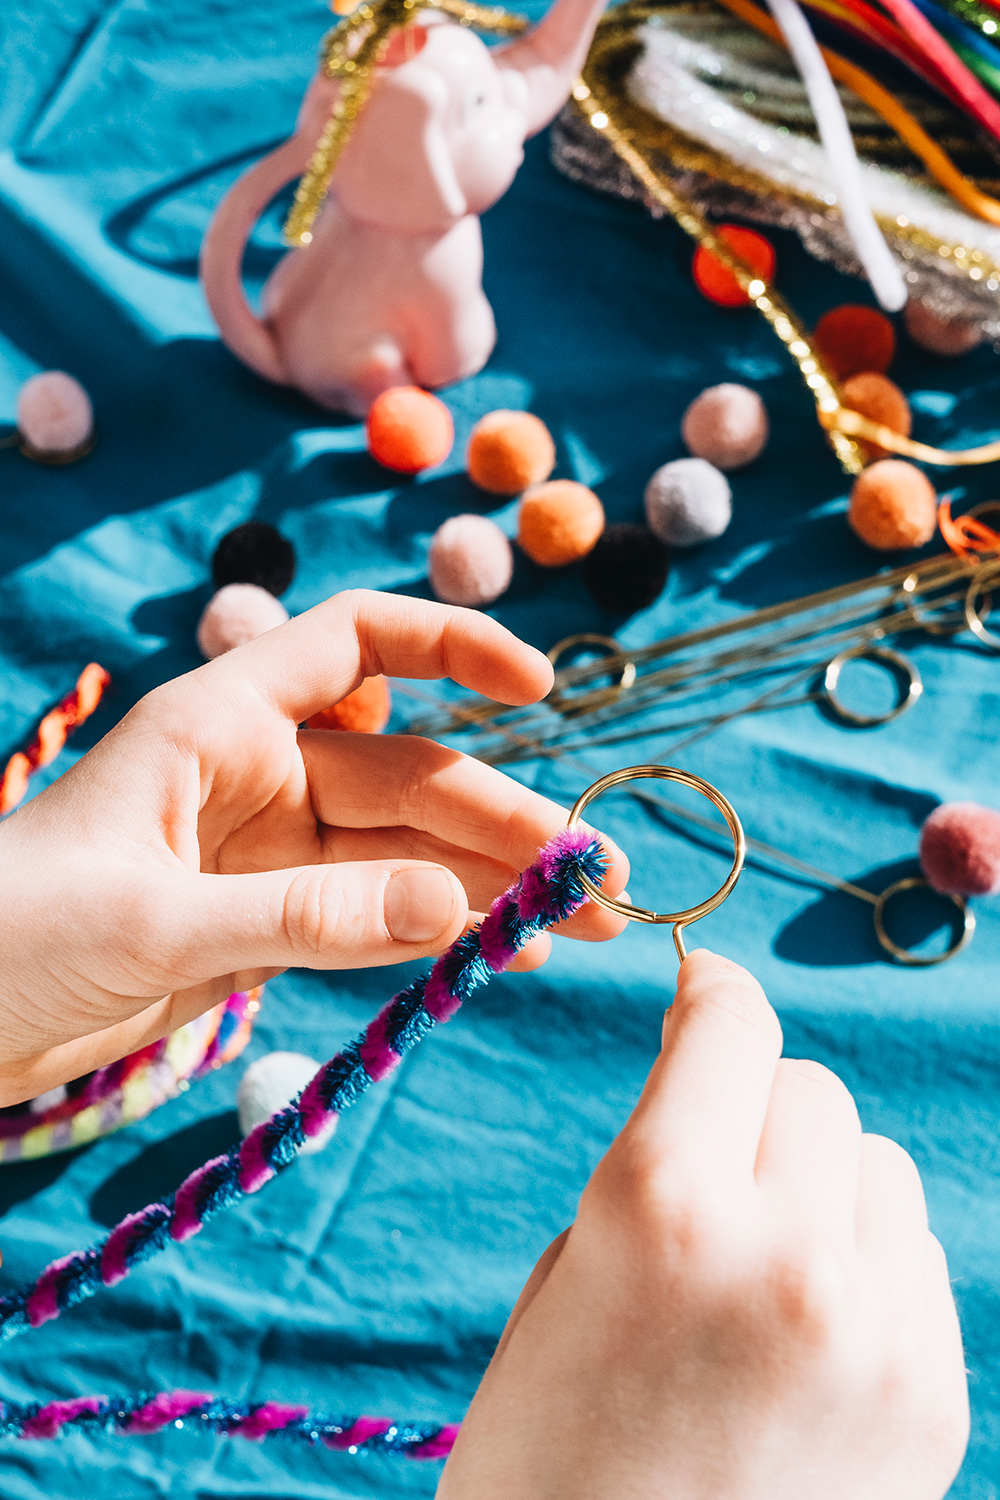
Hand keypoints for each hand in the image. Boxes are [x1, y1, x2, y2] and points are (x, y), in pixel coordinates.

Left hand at [0, 591, 627, 1103]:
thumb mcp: (157, 922)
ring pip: (403, 854)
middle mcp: (258, 772)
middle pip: (410, 776)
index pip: (357, 643)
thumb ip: (308, 914)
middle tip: (597, 879)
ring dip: (491, 886)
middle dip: (505, 821)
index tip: (538, 686)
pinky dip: (437, 935)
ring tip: (583, 929)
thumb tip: (458, 909)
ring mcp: (269, 851)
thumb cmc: (12, 933)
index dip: (452, 647)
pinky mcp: (268, 923)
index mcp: (220, 724)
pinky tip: (502, 953)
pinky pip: (373, 917)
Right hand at [438, 950, 968, 1499]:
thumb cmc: (547, 1460)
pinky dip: (863, 1263)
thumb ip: (650, 1173)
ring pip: (875, 1163)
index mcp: (662, 1206)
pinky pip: (912, 1257)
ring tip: (764, 1264)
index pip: (731, 1026)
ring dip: (821, 1184)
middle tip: (711, 1173)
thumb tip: (715, 1091)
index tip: (704, 994)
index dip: (713, 994)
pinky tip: (808, 1333)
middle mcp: (788, 1250)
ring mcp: (878, 1329)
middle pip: (810, 1087)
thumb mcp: (561, 1285)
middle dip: (756, 1109)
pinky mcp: (933, 1396)